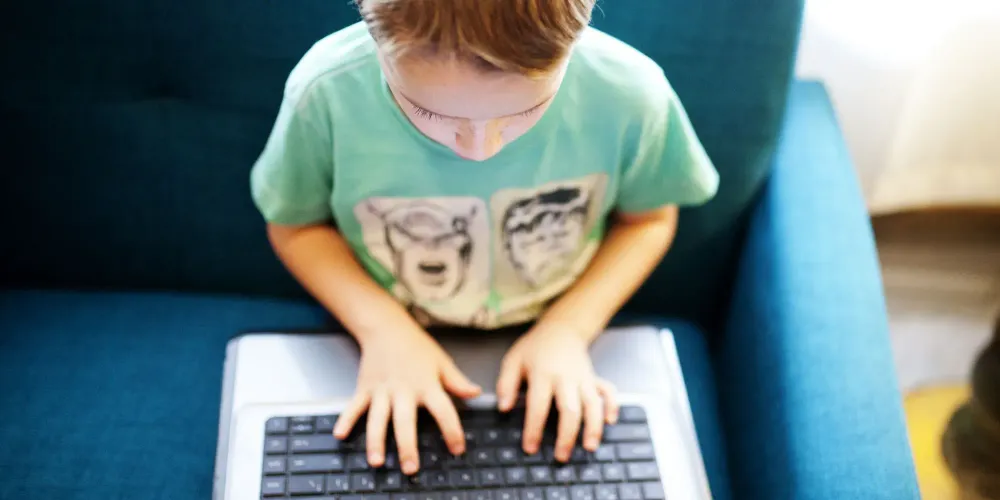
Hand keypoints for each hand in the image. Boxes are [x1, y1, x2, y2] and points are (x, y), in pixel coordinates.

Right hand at [333, 327, 480, 473]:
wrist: (387, 327)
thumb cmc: (416, 346)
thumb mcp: (442, 362)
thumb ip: (457, 381)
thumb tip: (476, 393)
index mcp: (426, 384)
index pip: (443, 410)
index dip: (452, 431)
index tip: (457, 449)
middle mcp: (403, 390)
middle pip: (405, 421)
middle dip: (407, 446)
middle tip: (410, 467)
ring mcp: (381, 390)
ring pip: (377, 419)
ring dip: (376, 440)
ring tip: (377, 461)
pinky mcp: (364, 388)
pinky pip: (354, 406)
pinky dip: (346, 420)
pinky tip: (340, 435)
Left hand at [496, 323, 617, 461]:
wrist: (562, 328)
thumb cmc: (535, 348)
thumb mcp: (513, 360)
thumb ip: (506, 384)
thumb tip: (503, 408)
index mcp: (543, 373)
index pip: (538, 406)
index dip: (534, 429)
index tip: (530, 448)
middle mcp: (566, 378)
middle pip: (570, 409)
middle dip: (567, 436)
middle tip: (561, 457)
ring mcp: (584, 378)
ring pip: (592, 405)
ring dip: (592, 427)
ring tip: (588, 447)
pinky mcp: (595, 378)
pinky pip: (608, 392)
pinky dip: (611, 406)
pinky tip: (610, 421)